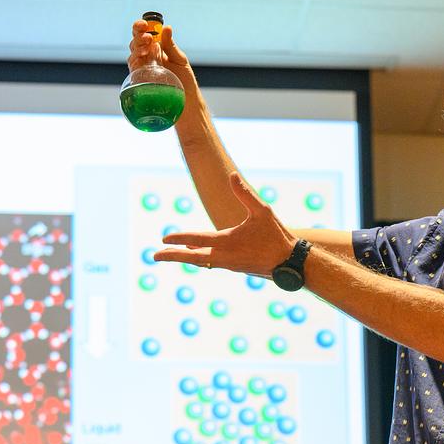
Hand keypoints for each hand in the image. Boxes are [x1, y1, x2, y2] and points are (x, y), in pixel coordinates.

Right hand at [128, 17, 190, 79]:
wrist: (187, 100)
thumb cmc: (184, 79)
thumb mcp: (180, 59)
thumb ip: (171, 45)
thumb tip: (166, 27)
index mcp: (155, 48)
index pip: (143, 33)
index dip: (141, 26)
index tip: (145, 23)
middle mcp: (146, 56)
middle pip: (135, 41)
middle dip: (139, 35)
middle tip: (148, 36)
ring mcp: (143, 67)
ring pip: (133, 52)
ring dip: (138, 46)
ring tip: (148, 43)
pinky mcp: (140, 79)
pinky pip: (133, 67)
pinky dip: (135, 60)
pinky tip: (141, 57)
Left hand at [159, 172, 295, 276]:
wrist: (290, 263)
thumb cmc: (276, 236)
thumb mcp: (262, 211)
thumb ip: (244, 193)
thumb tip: (231, 176)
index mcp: (227, 241)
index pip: (196, 239)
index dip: (179, 238)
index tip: (163, 238)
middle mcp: (224, 256)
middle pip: (192, 257)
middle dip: (173, 256)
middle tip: (153, 256)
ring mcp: (229, 264)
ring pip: (201, 261)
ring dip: (186, 257)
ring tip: (172, 253)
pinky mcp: (235, 267)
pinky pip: (212, 262)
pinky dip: (200, 259)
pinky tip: (198, 255)